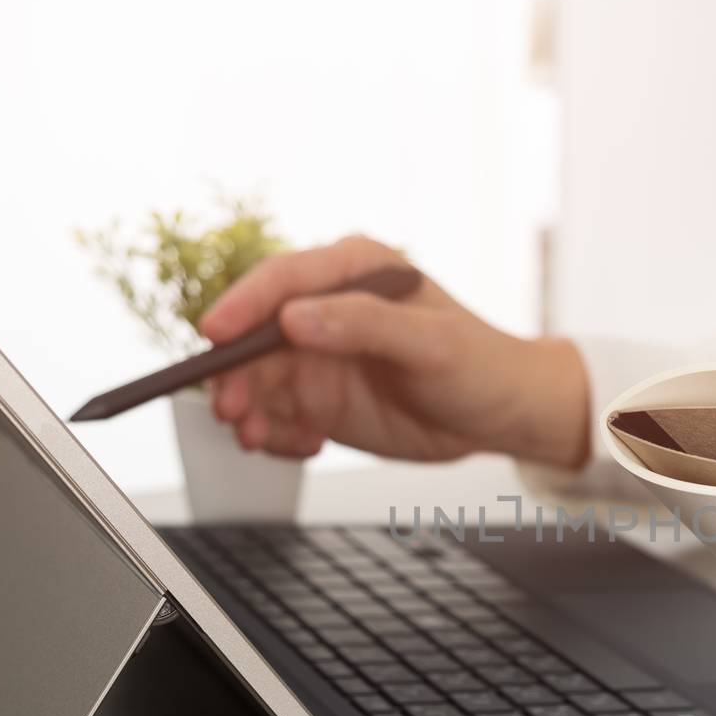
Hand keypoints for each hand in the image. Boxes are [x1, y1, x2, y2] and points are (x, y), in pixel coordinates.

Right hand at [198, 235, 590, 467]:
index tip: (214, 334)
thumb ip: (364, 325)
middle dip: (235, 372)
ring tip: (260, 437)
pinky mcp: (317, 398)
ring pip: (256, 379)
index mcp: (352, 270)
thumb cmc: (479, 364)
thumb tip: (294, 318)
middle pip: (254, 334)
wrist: (500, 415)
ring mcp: (317, 356)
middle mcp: (324, 309)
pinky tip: (305, 446)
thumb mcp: (431, 343)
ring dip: (248, 409)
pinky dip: (274, 434)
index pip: (282, 279)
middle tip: (232, 408)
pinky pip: (275, 415)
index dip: (242, 305)